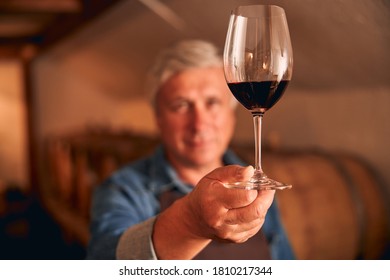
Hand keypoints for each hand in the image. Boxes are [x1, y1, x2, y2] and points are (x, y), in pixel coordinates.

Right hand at [152, 165, 274, 258]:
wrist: (194, 219)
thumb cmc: (206, 193)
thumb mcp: (213, 177)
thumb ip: (233, 172)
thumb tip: (250, 171)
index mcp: (214, 200)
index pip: (246, 196)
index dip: (255, 188)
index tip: (257, 181)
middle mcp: (220, 219)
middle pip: (255, 211)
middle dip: (266, 198)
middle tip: (268, 189)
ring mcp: (228, 232)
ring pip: (258, 220)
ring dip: (262, 207)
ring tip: (257, 198)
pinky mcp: (234, 239)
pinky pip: (255, 228)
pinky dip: (257, 217)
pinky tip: (250, 209)